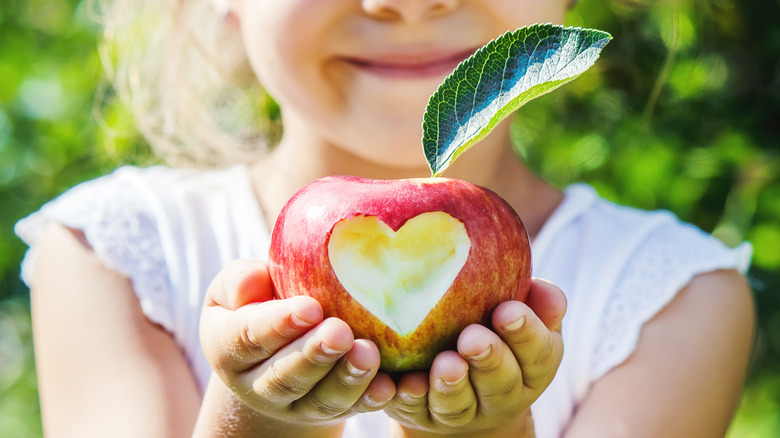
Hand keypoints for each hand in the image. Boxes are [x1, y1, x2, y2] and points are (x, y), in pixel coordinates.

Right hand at [198, 259, 395, 432]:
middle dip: (314, 354)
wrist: (275, 349)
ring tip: (368, 353)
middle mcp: (257, 385)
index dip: (276, 325)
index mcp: (227, 348)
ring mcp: (296, 404)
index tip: (309, 307)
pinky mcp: (330, 410)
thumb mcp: (235, 289)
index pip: (246, 338)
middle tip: (340, 332)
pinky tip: (387, 385)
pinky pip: (351, 408)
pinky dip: (370, 398)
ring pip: (320, 399)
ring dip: (347, 378)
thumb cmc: (258, 302)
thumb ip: (239, 281)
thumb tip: (254, 280)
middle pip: (284, 377)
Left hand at [385, 279, 565, 436]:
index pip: (539, 355)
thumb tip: (544, 288)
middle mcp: (501, 397)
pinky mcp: (422, 416)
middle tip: (473, 338)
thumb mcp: (522, 316)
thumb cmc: (495, 330)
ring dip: (451, 384)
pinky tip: (406, 382)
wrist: (461, 386)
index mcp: (532, 370)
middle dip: (488, 360)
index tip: (507, 310)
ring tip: (445, 363)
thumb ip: (536, 301)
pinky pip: (415, 410)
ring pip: (459, 404)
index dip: (525, 334)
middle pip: (500, 384)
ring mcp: (462, 412)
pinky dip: (410, 397)